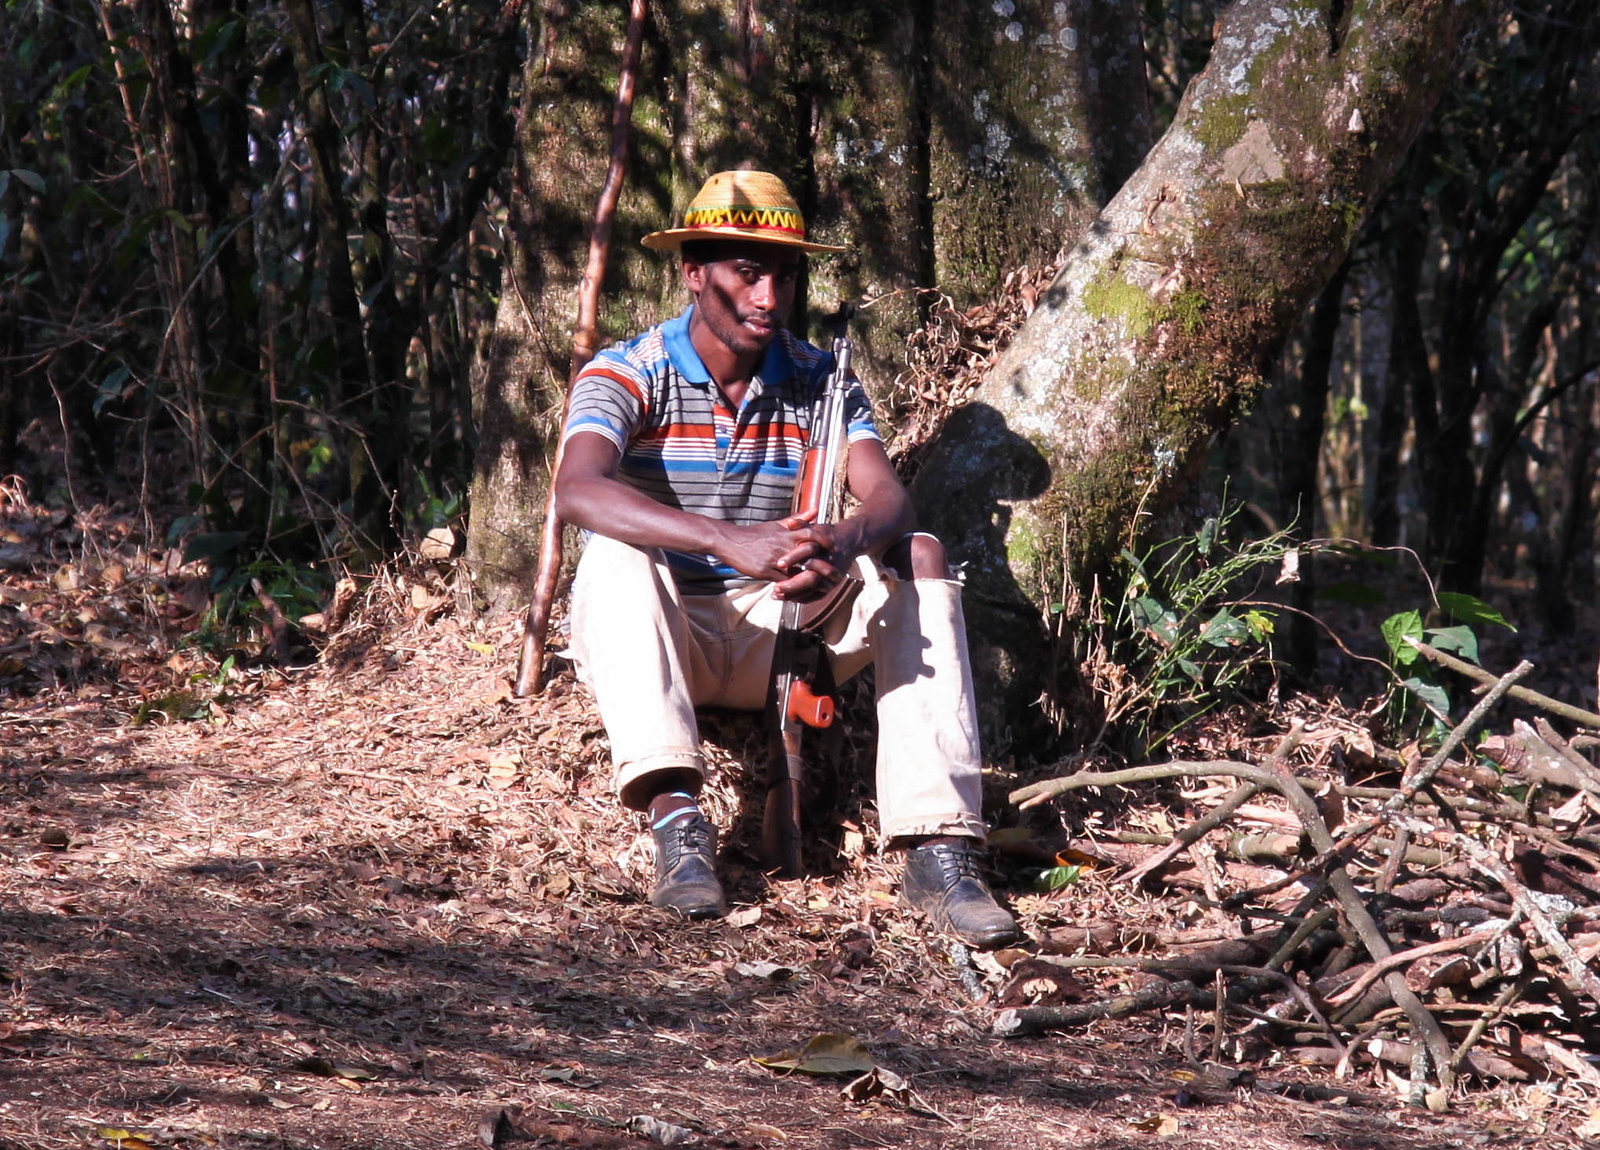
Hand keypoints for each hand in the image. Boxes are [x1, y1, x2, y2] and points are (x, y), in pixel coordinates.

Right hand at [713, 515, 860, 600]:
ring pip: (797, 572)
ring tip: (823, 587)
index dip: (825, 543)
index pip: (811, 536)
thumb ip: (798, 519)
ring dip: (810, 581)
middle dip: (823, 566)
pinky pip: (783, 582)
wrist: (730, 541)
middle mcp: (783, 545)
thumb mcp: (776, 525)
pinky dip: (793, 588)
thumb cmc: (755, 534)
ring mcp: (774, 559)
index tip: (836, 550)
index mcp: (787, 533)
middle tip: (836, 575)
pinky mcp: (765, 571)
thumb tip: (816, 511)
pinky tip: (801, 593)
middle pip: (809, 556)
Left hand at [770, 518, 862, 601]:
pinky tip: (787, 598)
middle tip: (775, 588)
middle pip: (811, 578)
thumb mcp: (816, 528)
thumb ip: (801, 524)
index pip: (808, 554)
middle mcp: (830, 564)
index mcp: (825, 549)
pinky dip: (801, 598)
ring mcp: (832, 577)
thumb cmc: (829, 534)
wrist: (849, 541)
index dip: (793, 558)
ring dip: (793, 594)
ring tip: (775, 594)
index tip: (778, 563)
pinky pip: (815, 596)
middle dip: (792, 584)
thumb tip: (790, 522)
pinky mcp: (831, 585)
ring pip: (812, 590)